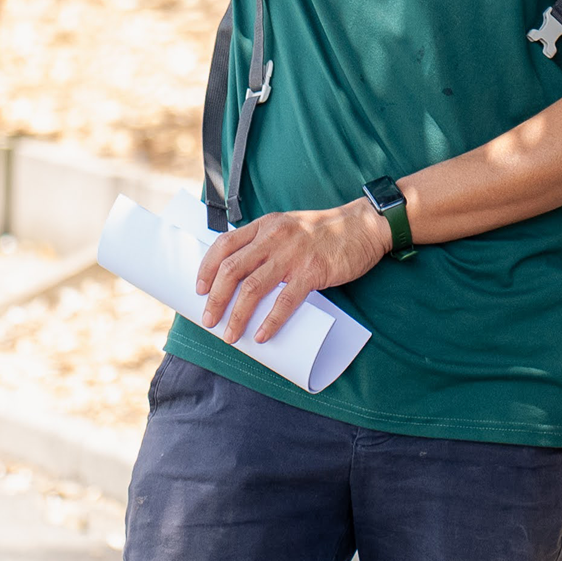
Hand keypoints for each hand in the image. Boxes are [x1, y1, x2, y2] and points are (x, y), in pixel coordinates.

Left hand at [197, 197, 391, 343]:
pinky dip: (270, 321)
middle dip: (215, 298)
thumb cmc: (324, 231)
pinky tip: (262, 334)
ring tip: (230, 334)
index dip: (206, 268)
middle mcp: (273, 237)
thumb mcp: (288, 226)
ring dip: (237, 315)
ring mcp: (292, 255)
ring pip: (253, 288)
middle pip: (232, 270)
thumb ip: (265, 243)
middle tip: (209, 319)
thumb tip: (241, 274)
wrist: (363, 226)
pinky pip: (285, 301)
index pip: (224, 245)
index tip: (199, 289)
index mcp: (265, 225)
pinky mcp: (312, 272)